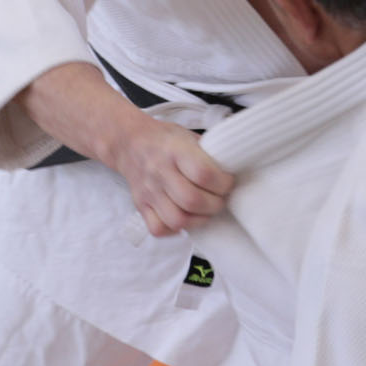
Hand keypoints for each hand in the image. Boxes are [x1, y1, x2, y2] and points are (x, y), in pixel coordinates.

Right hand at [108, 116, 234, 236]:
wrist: (130, 142)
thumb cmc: (165, 139)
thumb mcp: (188, 136)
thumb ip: (209, 153)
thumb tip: (235, 168)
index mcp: (175, 150)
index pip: (203, 174)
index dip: (223, 183)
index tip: (228, 182)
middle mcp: (160, 172)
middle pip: (192, 200)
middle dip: (215, 204)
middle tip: (220, 198)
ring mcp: (149, 192)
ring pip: (177, 219)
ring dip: (199, 219)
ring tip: (205, 210)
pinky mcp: (141, 206)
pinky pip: (159, 229)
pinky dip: (175, 229)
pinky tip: (184, 217)